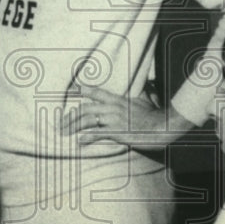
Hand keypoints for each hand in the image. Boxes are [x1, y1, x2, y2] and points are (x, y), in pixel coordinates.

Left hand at [60, 84, 194, 150]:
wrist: (163, 126)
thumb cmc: (156, 114)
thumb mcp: (147, 99)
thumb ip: (142, 92)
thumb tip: (148, 82)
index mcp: (118, 99)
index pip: (96, 92)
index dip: (82, 90)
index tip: (71, 91)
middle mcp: (113, 107)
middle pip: (86, 109)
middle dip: (70, 116)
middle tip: (61, 123)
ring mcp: (114, 120)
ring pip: (88, 120)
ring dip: (73, 126)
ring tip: (64, 132)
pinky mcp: (117, 132)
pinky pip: (98, 134)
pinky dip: (87, 137)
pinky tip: (80, 141)